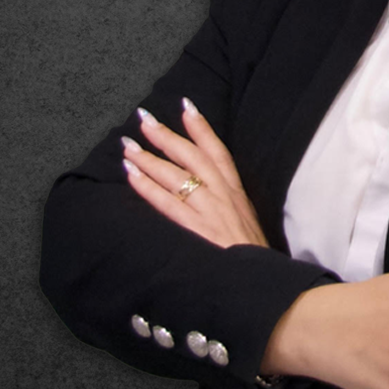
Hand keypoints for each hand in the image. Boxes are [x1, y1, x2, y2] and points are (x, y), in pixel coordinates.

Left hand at [121, 98, 268, 249]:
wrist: (260, 282)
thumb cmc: (252, 257)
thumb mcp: (246, 223)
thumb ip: (229, 206)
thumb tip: (209, 193)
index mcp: (236, 193)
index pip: (218, 152)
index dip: (202, 128)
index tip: (186, 105)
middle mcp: (223, 196)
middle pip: (192, 156)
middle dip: (167, 135)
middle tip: (145, 119)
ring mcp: (209, 211)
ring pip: (175, 175)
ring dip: (149, 157)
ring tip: (128, 145)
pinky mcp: (196, 230)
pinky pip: (167, 203)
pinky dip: (147, 187)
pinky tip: (131, 175)